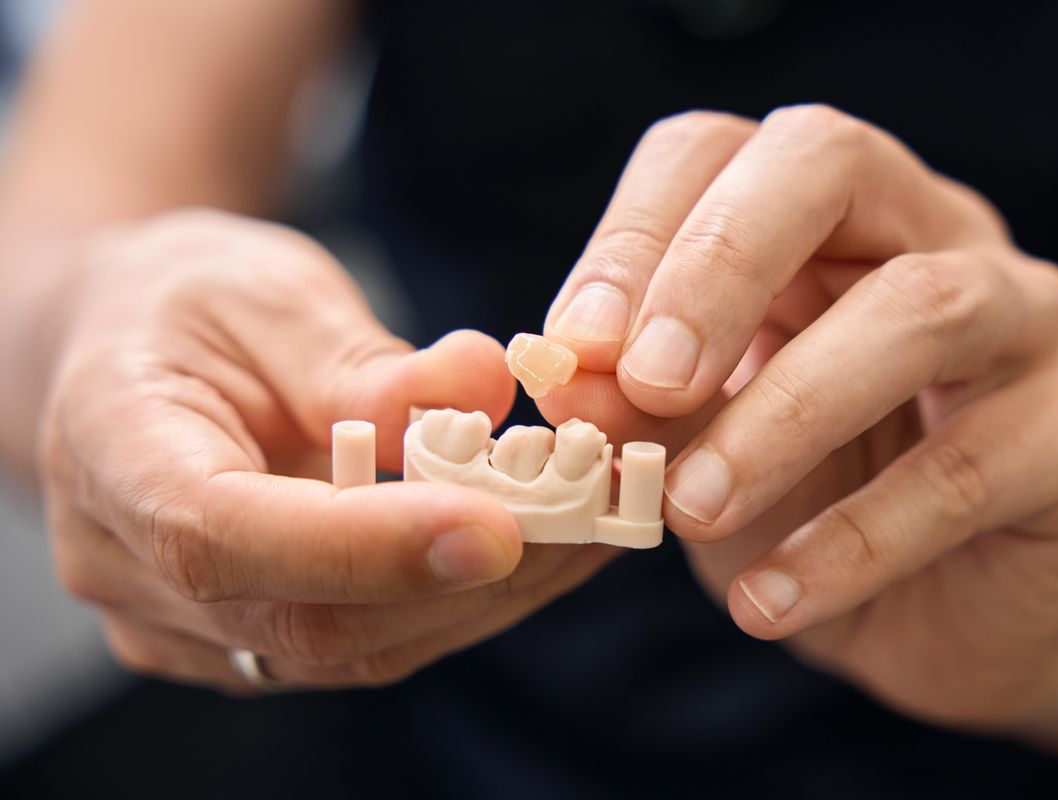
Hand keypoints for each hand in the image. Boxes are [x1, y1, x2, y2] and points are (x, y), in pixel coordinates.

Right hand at [40, 209, 613, 691]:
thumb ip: (361, 360)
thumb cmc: (185, 305)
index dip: (365, 545)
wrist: (127, 353)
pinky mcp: (254, 639)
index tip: (495, 526)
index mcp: (113, 458)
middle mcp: (135, 570)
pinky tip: (545, 546)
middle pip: (309, 620)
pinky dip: (467, 599)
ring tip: (590, 524)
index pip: (223, 536)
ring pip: (358, 649)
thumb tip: (481, 385)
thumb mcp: (263, 293)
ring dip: (488, 595)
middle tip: (587, 515)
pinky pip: (373, 642)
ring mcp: (192, 624)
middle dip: (464, 575)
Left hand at [537, 107, 1057, 729]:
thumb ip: (641, 405)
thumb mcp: (700, 447)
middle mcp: (928, 231)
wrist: (938, 612)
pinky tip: (767, 602)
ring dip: (785, 412)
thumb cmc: (802, 502)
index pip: (717, 154)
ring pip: (923, 309)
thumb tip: (568, 378)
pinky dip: (852, 542)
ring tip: (689, 511)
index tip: (572, 350)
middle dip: (720, 267)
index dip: (635, 236)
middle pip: (831, 164)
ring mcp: (1024, 315)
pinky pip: (971, 467)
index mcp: (818, 219)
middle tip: (647, 385)